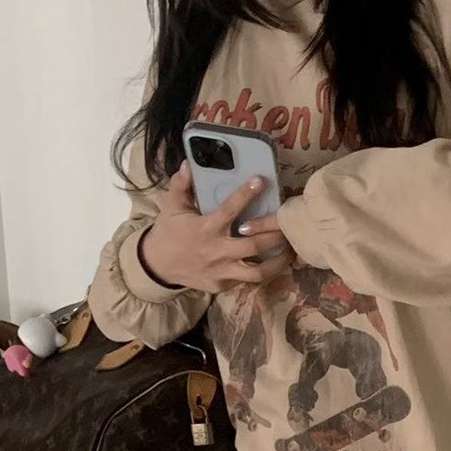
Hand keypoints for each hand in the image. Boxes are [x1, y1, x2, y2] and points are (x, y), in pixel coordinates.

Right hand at [140, 162, 292, 292]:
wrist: (159, 265)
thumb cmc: (170, 232)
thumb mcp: (171, 206)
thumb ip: (181, 185)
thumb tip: (188, 164)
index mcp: (205, 228)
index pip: (229, 210)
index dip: (245, 195)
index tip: (260, 181)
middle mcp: (216, 251)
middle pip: (254, 246)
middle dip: (274, 235)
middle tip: (288, 225)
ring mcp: (221, 272)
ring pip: (257, 272)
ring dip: (277, 263)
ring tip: (291, 252)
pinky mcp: (222, 286)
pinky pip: (247, 281)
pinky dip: (263, 272)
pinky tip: (274, 263)